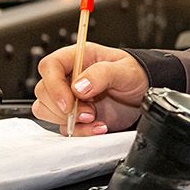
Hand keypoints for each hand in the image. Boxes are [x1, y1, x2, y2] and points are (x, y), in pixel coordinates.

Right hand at [31, 42, 149, 134]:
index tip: (68, 101)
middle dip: (64, 107)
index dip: (54, 85)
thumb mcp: (125, 70)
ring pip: (46, 110)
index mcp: (78, 58)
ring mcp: (70, 98)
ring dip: (69, 120)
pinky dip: (81, 131)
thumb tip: (79, 86)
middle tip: (89, 111)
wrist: (146, 95)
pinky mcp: (75, 116)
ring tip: (95, 118)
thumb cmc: (136, 75)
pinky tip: (99, 126)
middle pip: (43, 91)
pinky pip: (64, 127)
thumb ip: (102, 74)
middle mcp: (69, 78)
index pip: (50, 66)